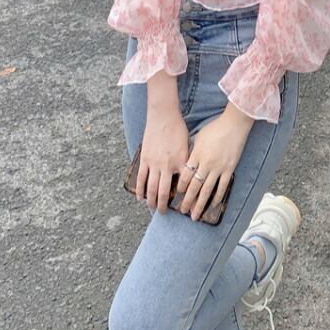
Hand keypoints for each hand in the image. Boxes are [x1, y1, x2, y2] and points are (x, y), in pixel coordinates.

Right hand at [137, 89, 188, 214]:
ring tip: (152, 208)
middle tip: (163, 214)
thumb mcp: (188, 145)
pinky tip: (140, 197)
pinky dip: (140, 189)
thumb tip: (189, 173)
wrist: (163, 116)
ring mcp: (154, 163)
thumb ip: (187, 160)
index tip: (183, 206)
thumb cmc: (178, 128)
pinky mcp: (144, 159)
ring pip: (151, 188)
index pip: (183, 185)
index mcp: (181, 162)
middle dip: (163, 205)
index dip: (183, 197)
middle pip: (164, 191)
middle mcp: (168, 165)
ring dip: (151, 201)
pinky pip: (141, 178)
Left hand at [178, 102, 253, 220]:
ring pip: (207, 190)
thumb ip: (193, 151)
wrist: (234, 124)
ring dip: (200, 204)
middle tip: (183, 211)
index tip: (178, 194)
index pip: (186, 175)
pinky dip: (217, 197)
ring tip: (195, 215)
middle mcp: (206, 164)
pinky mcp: (229, 169)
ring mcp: (218, 167)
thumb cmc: (215, 128)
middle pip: (194, 186)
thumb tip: (188, 163)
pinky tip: (213, 205)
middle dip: (187, 200)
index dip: (181, 186)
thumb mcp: (199, 137)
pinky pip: (222, 186)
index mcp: (197, 155)